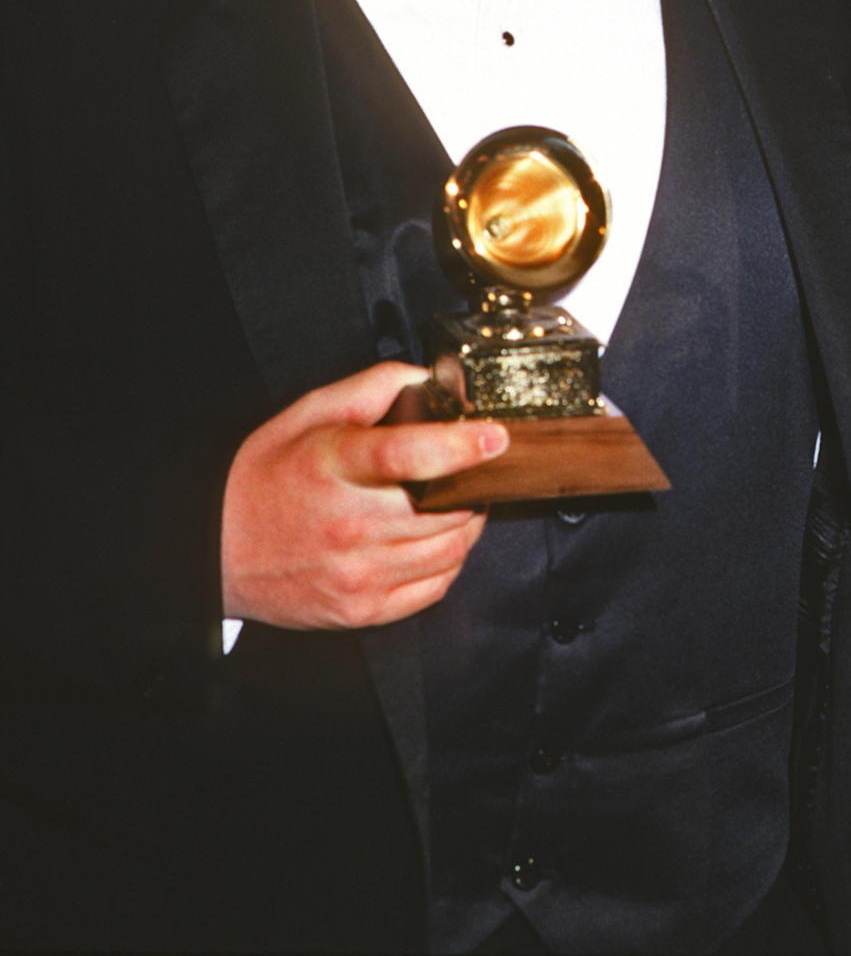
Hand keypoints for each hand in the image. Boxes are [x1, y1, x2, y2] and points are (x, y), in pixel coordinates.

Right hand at [221, 361, 507, 629]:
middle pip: (442, 508)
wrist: (217, 548)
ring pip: (447, 550)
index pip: (408, 455)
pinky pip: (433, 588)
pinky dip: (450, 561)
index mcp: (332, 467)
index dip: (459, 445)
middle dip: (474, 486)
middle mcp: (347, 524)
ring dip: (468, 523)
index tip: (494, 436)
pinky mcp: (361, 610)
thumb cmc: (266, 476)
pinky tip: (437, 540)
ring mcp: (356, 574)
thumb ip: (374, 388)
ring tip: (459, 502)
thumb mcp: (309, 414)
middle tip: (477, 470)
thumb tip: (430, 379)